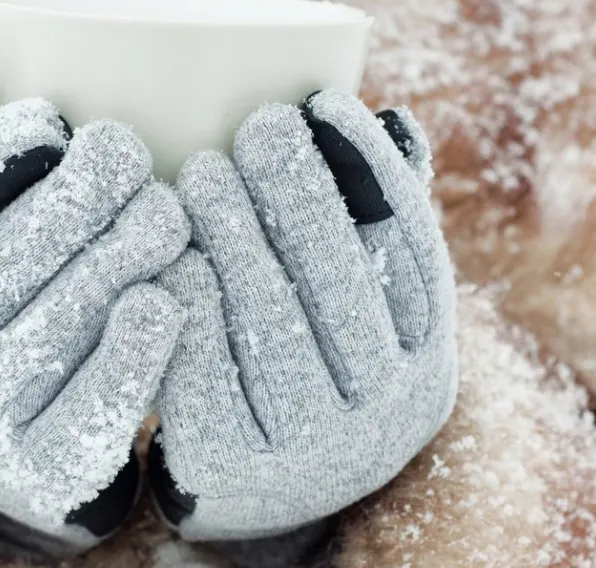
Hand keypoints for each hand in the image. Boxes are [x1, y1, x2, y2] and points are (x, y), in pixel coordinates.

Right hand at [0, 63, 188, 558]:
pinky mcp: (38, 472)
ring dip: (112, 264)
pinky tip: (162, 304)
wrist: (16, 445)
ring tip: (164, 218)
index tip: (50, 123)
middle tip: (130, 156)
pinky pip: (87, 410)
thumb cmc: (13, 307)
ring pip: (46, 335)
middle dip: (69, 202)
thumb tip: (49, 121)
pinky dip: (130, 355)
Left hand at [150, 91, 457, 546]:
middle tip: (256, 126)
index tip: (325, 102)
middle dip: (297, 192)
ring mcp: (315, 452)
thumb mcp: (360, 313)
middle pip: (340, 282)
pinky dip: (186, 297)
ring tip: (198, 171)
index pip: (410, 252)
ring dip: (234, 232)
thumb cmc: (306, 369)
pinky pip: (204, 363)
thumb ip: (378, 226)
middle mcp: (388, 416)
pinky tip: (169, 250)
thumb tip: (397, 122)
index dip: (369, 172)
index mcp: (427, 366)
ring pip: (270, 318)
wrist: (254, 493)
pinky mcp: (236, 466)